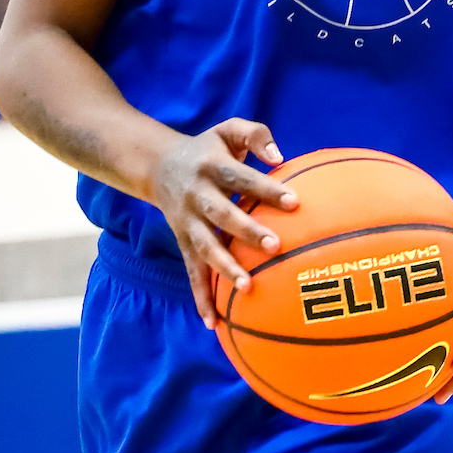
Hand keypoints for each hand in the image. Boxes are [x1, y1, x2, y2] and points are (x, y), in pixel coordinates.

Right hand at [150, 118, 298, 328]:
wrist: (157, 165)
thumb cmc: (208, 148)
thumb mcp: (227, 129)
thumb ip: (255, 134)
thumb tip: (280, 155)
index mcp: (212, 165)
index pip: (242, 177)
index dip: (267, 189)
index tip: (295, 202)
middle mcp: (198, 194)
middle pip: (223, 214)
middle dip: (247, 232)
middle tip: (276, 246)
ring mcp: (188, 221)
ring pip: (205, 247)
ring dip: (225, 268)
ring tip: (248, 288)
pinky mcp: (183, 242)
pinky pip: (192, 271)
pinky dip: (201, 297)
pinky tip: (214, 323)